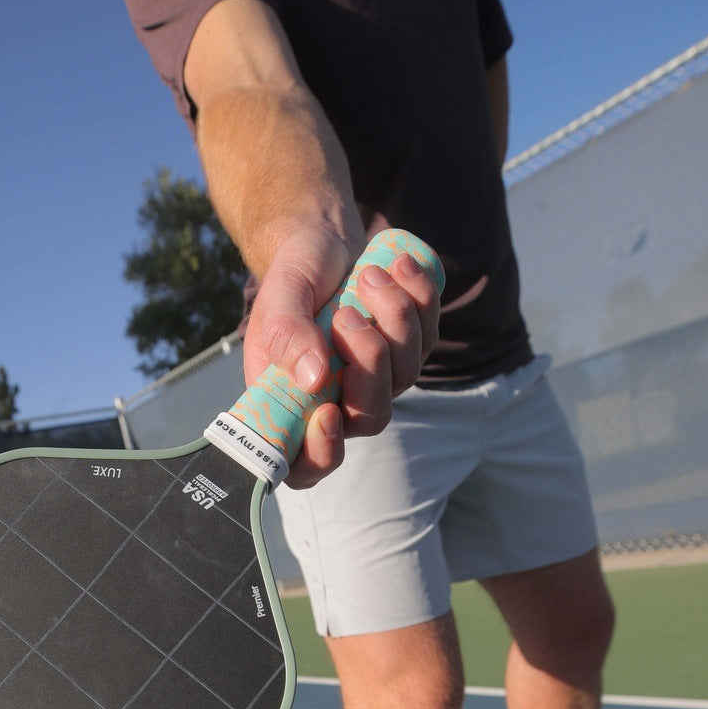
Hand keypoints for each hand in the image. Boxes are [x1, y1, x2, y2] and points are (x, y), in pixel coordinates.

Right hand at [242, 226, 440, 488]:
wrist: (322, 244)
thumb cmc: (294, 279)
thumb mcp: (280, 299)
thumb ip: (287, 337)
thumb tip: (314, 380)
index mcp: (293, 405)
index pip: (307, 464)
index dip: (321, 455)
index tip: (327, 413)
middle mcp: (339, 402)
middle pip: (372, 418)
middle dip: (370, 364)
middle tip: (345, 315)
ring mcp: (379, 380)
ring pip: (405, 373)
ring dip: (394, 319)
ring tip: (368, 276)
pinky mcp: (409, 350)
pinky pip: (427, 336)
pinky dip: (418, 298)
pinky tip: (399, 266)